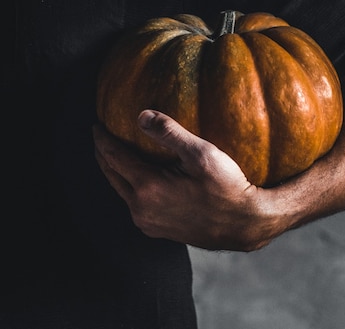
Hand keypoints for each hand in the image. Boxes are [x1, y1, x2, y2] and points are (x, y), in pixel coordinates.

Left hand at [93, 110, 283, 250]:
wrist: (244, 224)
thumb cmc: (228, 188)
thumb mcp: (202, 154)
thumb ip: (170, 133)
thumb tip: (142, 116)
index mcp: (147, 187)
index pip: (113, 157)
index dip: (103, 139)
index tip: (97, 125)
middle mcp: (141, 208)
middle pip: (111, 176)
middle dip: (104, 155)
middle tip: (101, 138)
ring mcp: (148, 223)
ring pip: (122, 191)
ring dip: (117, 172)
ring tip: (118, 155)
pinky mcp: (158, 230)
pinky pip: (135, 204)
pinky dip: (131, 186)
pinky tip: (141, 178)